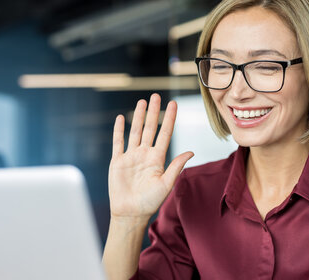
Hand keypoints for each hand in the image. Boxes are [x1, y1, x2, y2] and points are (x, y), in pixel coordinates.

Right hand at [108, 93, 193, 221]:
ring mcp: (131, 157)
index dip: (169, 119)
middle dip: (153, 112)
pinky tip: (120, 119)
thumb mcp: (166, 184)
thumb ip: (176, 167)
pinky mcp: (117, 162)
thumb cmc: (150, 202)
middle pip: (150, 128)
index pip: (165, 133)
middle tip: (156, 96)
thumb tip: (191, 152)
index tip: (174, 104)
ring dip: (138, 117)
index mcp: (157, 158)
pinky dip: (119, 131)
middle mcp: (145, 154)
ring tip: (142, 102)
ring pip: (135, 131)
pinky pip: (118, 143)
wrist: (130, 213)